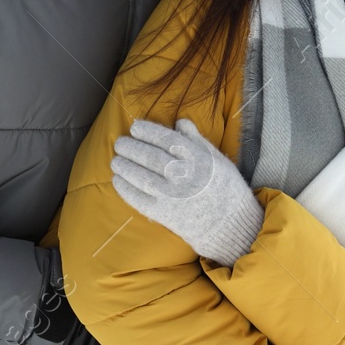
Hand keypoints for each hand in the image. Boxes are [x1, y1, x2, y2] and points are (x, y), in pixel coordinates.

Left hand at [111, 118, 263, 265]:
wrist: (229, 223)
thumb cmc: (224, 187)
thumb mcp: (216, 158)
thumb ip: (196, 139)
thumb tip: (180, 121)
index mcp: (197, 158)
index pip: (166, 139)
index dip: (147, 131)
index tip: (135, 127)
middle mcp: (182, 174)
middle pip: (149, 157)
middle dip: (131, 147)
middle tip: (120, 143)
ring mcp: (171, 195)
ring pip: (140, 176)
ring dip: (124, 166)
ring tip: (116, 160)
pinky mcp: (163, 213)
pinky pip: (139, 199)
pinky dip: (125, 189)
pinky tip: (117, 181)